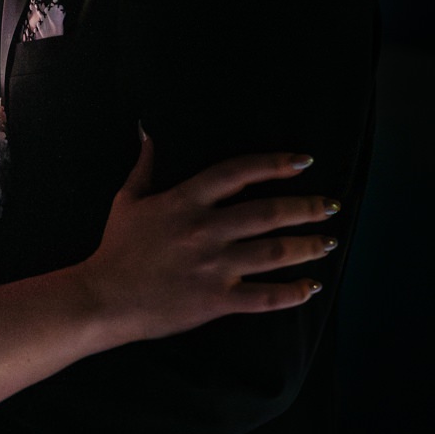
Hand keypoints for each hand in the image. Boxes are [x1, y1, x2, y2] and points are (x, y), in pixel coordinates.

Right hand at [83, 133, 337, 342]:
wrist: (103, 297)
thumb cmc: (116, 248)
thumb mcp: (127, 200)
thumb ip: (144, 167)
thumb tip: (149, 133)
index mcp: (185, 201)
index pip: (238, 172)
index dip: (274, 164)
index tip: (303, 162)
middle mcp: (205, 229)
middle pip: (267, 212)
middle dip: (306, 208)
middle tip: (330, 206)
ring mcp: (213, 266)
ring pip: (273, 252)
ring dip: (307, 246)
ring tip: (329, 242)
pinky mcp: (215, 300)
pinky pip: (263, 297)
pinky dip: (291, 293)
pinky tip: (310, 288)